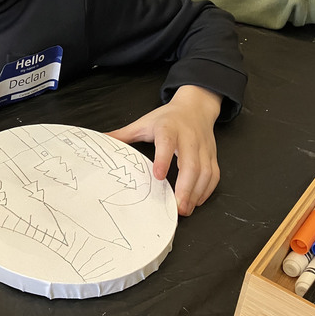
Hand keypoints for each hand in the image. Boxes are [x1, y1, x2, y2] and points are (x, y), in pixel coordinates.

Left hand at [106, 85, 222, 215]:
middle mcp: (188, 137)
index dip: (163, 158)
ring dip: (197, 192)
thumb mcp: (143, 123)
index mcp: (169, 128)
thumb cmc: (167, 118)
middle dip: (186, 186)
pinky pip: (214, 174)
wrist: (195, 106)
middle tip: (178, 206)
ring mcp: (203, 147)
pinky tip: (197, 201)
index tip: (158, 176)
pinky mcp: (212, 155)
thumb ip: (123, 135)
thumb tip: (101, 141)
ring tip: (185, 208)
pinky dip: (207, 190)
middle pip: (191, 162)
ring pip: (205, 171)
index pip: (166, 142)